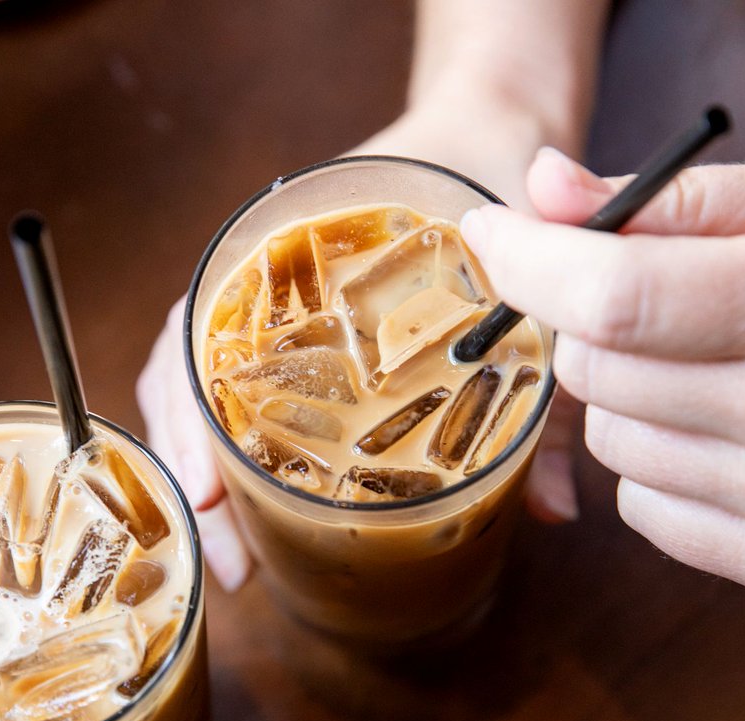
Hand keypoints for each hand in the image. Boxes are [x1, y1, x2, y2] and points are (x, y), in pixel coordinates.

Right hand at [138, 113, 581, 592]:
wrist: (488, 129)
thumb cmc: (481, 173)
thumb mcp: (511, 264)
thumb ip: (542, 374)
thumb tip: (555, 507)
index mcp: (285, 249)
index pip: (195, 331)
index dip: (188, 417)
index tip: (209, 497)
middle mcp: (265, 289)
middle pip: (189, 383)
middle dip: (194, 479)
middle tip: (233, 567)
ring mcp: (280, 319)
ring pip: (207, 401)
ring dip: (210, 481)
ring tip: (239, 563)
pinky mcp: (308, 345)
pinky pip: (252, 401)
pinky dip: (243, 460)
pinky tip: (262, 518)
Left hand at [461, 148, 744, 593]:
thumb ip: (684, 200)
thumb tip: (546, 188)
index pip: (622, 297)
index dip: (533, 259)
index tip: (494, 229)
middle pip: (602, 371)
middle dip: (596, 319)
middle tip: (647, 289)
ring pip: (615, 445)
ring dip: (629, 394)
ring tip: (710, 356)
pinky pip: (651, 515)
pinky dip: (659, 467)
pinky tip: (722, 425)